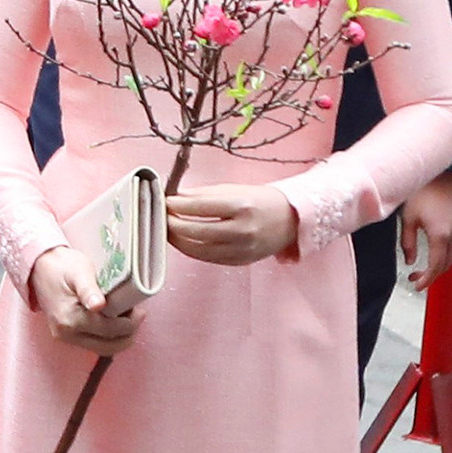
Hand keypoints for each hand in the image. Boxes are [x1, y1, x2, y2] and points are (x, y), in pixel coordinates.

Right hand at [28, 246, 143, 356]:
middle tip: (138, 315)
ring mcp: (65, 338)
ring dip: (120, 337)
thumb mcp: (79, 271)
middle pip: (108, 346)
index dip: (129, 323)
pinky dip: (109, 337)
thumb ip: (89, 290)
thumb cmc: (62, 265)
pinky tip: (115, 321)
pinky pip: (94, 344)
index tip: (139, 309)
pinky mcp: (67, 337)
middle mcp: (66, 334)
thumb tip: (98, 305)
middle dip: (128, 334)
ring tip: (128, 317)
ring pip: (103, 349)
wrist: (39, 267)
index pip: (109, 330)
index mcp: (69, 318)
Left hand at [167, 184, 298, 265]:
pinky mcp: (240, 262)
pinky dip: (192, 250)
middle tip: (161, 216)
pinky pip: (208, 259)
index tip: (164, 201)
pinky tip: (184, 241)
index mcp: (241, 206)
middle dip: (172, 224)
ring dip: (177, 240)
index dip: (176, 205)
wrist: (290, 220)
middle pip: (195, 231)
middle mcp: (242, 231)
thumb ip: (202, 195)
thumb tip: (174, 198)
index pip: (198, 207)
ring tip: (167, 229)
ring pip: (198, 250)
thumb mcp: (232, 190)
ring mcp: (241, 250)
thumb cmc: (259, 200)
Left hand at [399, 173, 451, 290]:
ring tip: (421, 269)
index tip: (416, 286)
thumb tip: (410, 261)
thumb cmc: (421, 193)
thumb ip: (408, 242)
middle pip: (446, 265)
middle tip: (414, 279)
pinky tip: (433, 254)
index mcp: (441, 236)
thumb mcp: (408, 218)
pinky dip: (446, 256)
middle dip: (431, 276)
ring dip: (439, 266)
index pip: (436, 266)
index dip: (427, 279)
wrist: (441, 175)